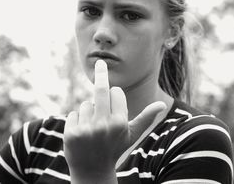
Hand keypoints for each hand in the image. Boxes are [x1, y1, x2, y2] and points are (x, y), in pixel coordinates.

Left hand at [63, 59, 165, 180]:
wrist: (92, 171)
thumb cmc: (114, 148)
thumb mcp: (132, 134)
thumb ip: (146, 118)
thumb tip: (162, 105)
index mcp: (121, 122)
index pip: (116, 92)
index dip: (115, 97)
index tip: (114, 105)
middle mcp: (104, 125)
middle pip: (101, 89)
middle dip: (101, 73)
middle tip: (100, 62)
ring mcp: (86, 129)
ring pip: (86, 104)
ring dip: (88, 112)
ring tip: (92, 130)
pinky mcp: (71, 133)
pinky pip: (73, 114)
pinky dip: (76, 120)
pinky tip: (81, 134)